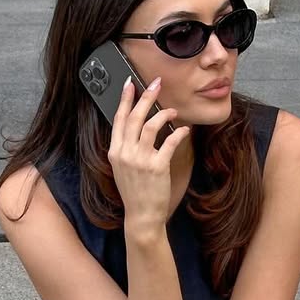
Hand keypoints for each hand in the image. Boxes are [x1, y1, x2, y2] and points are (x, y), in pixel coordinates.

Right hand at [109, 75, 189, 231]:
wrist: (141, 216)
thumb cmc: (135, 192)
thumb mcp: (123, 169)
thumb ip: (126, 149)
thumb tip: (137, 128)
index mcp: (115, 152)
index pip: (118, 119)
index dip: (124, 99)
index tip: (130, 83)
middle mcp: (125, 153)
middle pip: (134, 117)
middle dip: (145, 96)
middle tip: (155, 84)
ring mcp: (140, 160)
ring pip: (150, 126)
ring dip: (163, 114)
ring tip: (173, 111)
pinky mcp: (156, 167)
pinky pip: (169, 142)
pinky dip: (178, 133)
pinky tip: (184, 130)